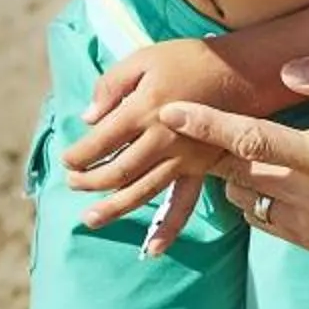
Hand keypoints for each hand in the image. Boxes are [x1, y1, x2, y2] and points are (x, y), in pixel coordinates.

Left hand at [66, 37, 289, 248]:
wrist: (241, 72)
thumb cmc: (188, 60)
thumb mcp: (143, 58)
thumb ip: (111, 85)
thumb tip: (88, 118)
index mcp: (144, 110)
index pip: (100, 141)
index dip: (79, 155)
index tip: (67, 161)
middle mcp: (162, 139)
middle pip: (117, 170)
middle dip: (89, 181)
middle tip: (73, 183)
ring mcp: (183, 158)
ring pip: (142, 191)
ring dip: (114, 207)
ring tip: (90, 218)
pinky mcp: (201, 169)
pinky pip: (184, 204)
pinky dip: (168, 228)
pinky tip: (153, 249)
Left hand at [154, 48, 308, 257]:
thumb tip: (289, 74)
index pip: (254, 141)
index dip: (209, 125)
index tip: (170, 111)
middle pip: (241, 169)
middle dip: (220, 143)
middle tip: (211, 118)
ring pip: (244, 195)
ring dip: (239, 168)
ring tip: (263, 145)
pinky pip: (258, 215)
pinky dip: (256, 190)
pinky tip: (280, 170)